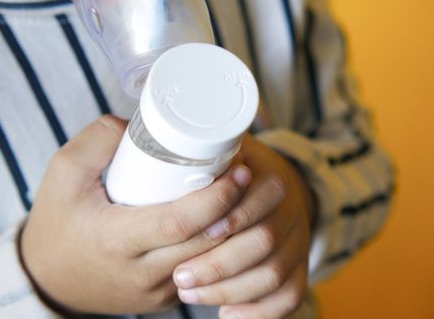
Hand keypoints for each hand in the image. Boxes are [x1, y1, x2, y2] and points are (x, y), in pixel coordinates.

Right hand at [20, 115, 251, 314]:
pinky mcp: (163, 297)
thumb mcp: (63, 172)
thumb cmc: (57, 221)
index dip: (216, 198)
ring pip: (212, 263)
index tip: (239, 170)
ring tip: (257, 196)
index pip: (179, 224)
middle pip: (206, 244)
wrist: (48, 277)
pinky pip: (203, 274)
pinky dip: (222, 249)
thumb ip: (98, 140)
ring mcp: (155, 290)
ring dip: (240, 231)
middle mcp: (140, 272)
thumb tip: (143, 124)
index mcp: (115, 239)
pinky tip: (235, 222)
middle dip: (241, 211)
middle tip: (259, 177)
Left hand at [173, 135, 314, 318]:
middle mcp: (292, 210)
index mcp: (273, 177)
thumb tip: (134, 133)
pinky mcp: (299, 268)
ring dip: (230, 289)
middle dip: (218, 265)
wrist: (283, 191)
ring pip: (274, 276)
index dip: (225, 217)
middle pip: (264, 242)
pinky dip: (260, 312)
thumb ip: (193, 145)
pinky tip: (228, 315)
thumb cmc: (243, 170)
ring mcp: (298, 242)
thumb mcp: (225, 147)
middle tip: (179, 278)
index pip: (258, 196)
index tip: (186, 234)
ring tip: (191, 295)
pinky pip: (290, 296)